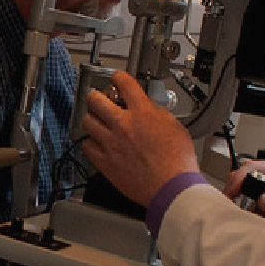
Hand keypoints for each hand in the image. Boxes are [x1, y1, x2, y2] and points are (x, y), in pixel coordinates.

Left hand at [80, 71, 197, 204]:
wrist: (171, 188)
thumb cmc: (178, 163)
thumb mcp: (176, 128)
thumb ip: (158, 114)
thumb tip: (149, 109)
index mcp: (143, 113)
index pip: (124, 84)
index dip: (118, 77)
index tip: (116, 78)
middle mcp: (123, 125)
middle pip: (96, 99)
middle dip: (96, 96)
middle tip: (99, 98)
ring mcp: (111, 143)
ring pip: (88, 121)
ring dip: (92, 118)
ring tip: (96, 120)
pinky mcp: (105, 162)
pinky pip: (87, 146)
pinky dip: (90, 142)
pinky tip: (96, 143)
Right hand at [224, 160, 264, 240]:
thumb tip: (262, 201)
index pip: (251, 168)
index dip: (240, 179)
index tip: (233, 192)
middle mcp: (264, 178)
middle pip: (239, 176)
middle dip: (233, 188)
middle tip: (232, 203)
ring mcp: (257, 190)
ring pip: (236, 187)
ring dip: (233, 198)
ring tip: (236, 209)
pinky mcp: (253, 202)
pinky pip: (238, 201)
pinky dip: (236, 207)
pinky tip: (238, 214)